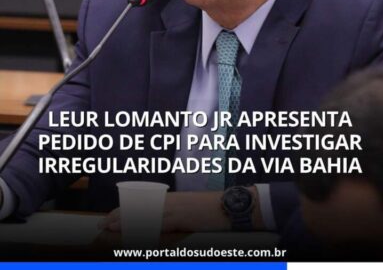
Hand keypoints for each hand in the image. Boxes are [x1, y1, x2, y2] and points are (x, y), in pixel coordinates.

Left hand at [99, 188, 264, 233]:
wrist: (228, 206)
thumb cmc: (211, 212)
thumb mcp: (189, 215)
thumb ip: (174, 220)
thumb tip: (160, 230)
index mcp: (170, 201)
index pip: (141, 204)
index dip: (123, 211)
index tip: (109, 218)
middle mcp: (169, 202)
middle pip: (138, 208)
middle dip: (118, 216)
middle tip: (102, 225)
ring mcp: (175, 209)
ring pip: (144, 215)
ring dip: (125, 222)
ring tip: (109, 227)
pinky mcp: (181, 217)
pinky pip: (159, 224)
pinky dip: (144, 229)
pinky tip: (133, 233)